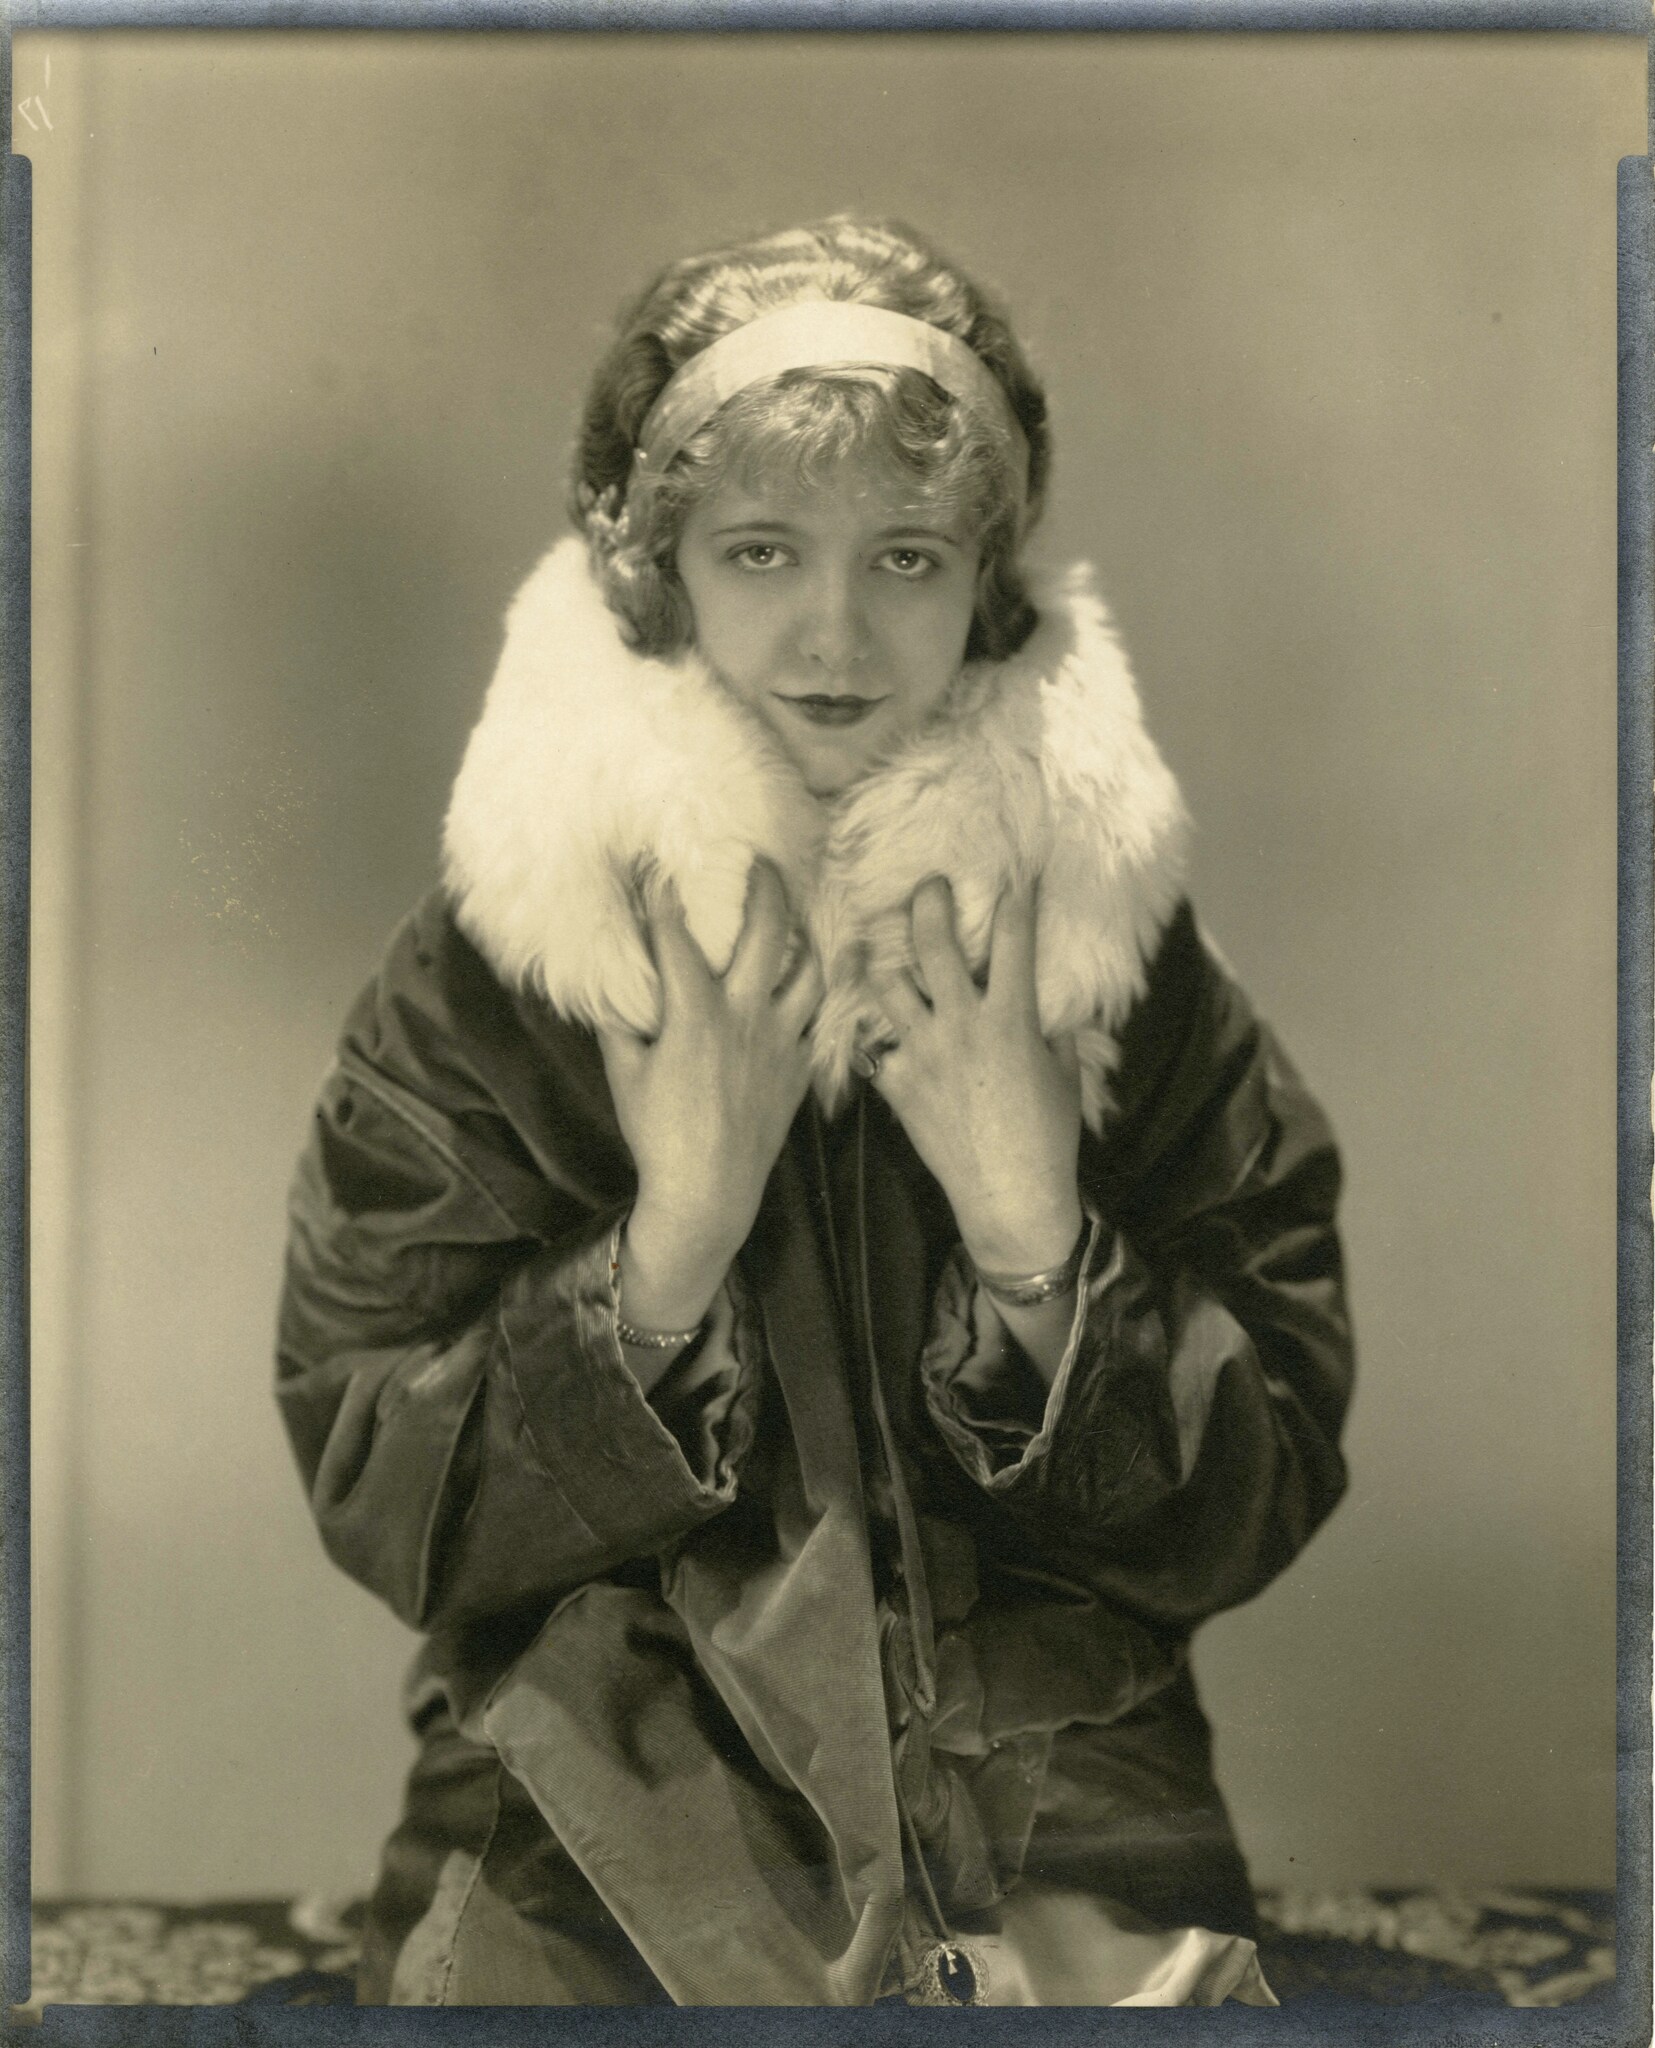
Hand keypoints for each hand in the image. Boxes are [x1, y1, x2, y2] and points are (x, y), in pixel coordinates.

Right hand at [597, 861, 822, 1330]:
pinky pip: (822, 1018)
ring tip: (799, 921)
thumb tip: (614, 989)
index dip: (662, 896)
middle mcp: (745, 1015)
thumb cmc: (658, 1134)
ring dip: (806, 937)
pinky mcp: (800, 1068)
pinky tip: (819, 980)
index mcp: (695, 1012)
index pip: (675, 937)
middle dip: (766, 887)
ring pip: (812, 969)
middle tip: (763, 864)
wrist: (709, 1192)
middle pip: (768, 930)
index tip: (656, 866)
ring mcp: (781, 1040)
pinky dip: (823, 993)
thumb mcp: (625, 1073)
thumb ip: (621, 1023)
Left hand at [870, 875, 1082, 1274]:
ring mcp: (923, 1052)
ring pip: (886, 985)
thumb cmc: (1048, 1137)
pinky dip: (871, 1036)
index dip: (1016, 900)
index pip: (1013, 940)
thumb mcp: (1063, 1075)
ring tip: (881, 950)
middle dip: (928, 903)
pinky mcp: (897, 1084)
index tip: (1016, 876)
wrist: (1009, 1195)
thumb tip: (1051, 1014)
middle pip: (933, 943)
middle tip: (928, 887)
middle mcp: (962, 1024)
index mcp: (1012, 1018)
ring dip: (884, 964)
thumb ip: (1054, 1035)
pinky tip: (869, 1026)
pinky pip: (870, 1047)